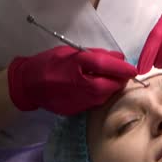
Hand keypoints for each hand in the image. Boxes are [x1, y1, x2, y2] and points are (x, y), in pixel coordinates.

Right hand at [8, 46, 136, 114]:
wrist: (28, 84)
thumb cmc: (49, 63)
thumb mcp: (71, 52)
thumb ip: (96, 55)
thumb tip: (119, 58)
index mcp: (74, 64)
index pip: (104, 65)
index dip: (121, 68)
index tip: (133, 69)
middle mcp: (77, 83)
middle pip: (108, 85)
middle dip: (119, 81)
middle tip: (124, 75)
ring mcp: (75, 99)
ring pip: (104, 97)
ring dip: (111, 89)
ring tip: (111, 81)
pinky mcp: (75, 110)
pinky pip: (95, 103)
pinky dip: (100, 96)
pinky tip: (98, 90)